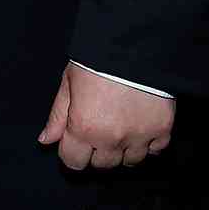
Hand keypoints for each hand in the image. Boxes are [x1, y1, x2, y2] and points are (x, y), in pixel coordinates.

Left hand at [37, 65, 174, 169]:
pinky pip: (155, 151)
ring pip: (130, 161)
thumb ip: (58, 116)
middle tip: (99, 128)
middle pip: (102, 164)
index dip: (72, 152)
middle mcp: (111, 139)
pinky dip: (148, 143)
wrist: (133, 45)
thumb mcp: (68, 83)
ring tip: (120, 126)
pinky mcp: (162, 130)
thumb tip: (46, 140)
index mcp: (84, 128)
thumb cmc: (95, 61)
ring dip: (123, 149)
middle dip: (97, 150)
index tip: (75, 141)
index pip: (73, 162)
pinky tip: (140, 126)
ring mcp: (139, 137)